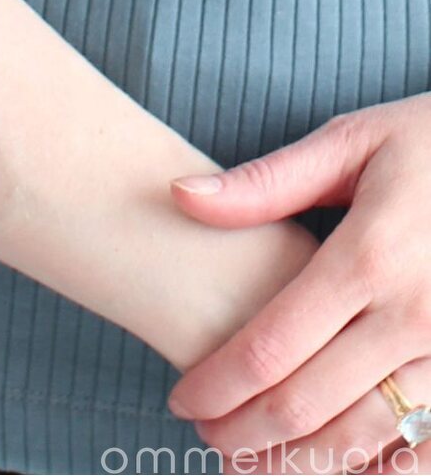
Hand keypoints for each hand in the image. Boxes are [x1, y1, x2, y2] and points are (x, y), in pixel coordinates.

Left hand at [162, 97, 430, 470]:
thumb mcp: (353, 142)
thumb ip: (267, 182)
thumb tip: (180, 194)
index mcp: (369, 257)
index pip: (270, 346)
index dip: (217, 384)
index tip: (181, 399)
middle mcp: (412, 316)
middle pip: (307, 402)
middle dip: (244, 432)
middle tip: (205, 437)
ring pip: (363, 437)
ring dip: (301, 462)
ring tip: (251, 466)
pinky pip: (426, 449)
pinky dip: (380, 472)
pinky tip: (341, 472)